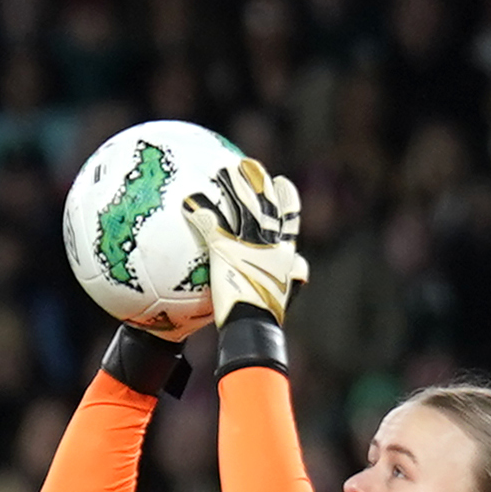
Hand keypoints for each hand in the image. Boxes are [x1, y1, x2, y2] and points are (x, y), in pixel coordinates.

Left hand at [182, 158, 307, 326]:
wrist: (255, 327)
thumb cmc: (267, 317)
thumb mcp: (288, 295)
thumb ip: (294, 279)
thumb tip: (302, 270)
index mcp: (285, 254)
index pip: (290, 219)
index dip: (287, 199)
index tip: (281, 183)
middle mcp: (270, 243)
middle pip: (266, 204)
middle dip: (258, 181)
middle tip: (250, 164)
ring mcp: (249, 244)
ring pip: (243, 207)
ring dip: (234, 186)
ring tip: (224, 168)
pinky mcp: (226, 250)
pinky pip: (211, 225)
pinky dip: (201, 211)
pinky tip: (188, 201)